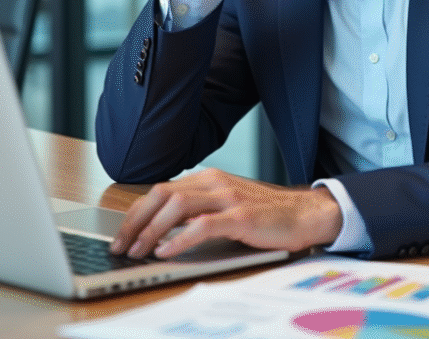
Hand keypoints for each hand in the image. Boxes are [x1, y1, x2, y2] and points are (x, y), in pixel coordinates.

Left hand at [110, 168, 342, 258]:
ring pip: (177, 206)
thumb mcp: (227, 205)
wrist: (306, 213)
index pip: (160, 191)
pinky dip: (181, 238)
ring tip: (140, 250)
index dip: (136, 213)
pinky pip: (203, 225)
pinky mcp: (242, 216)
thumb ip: (200, 209)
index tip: (122, 235)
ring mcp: (228, 197)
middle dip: (136, 221)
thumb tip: (162, 230)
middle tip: (122, 245)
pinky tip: (167, 251)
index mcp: (208, 178)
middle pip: (162, 194)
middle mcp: (215, 182)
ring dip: (153, 230)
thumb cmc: (266, 214)